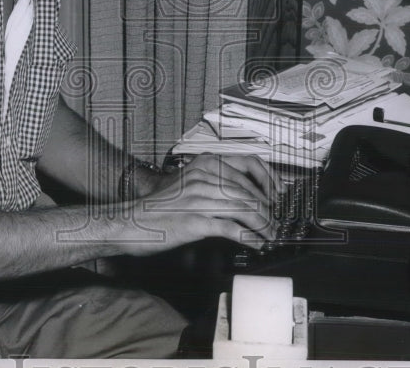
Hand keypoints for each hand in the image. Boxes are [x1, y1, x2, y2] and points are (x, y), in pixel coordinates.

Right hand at [121, 154, 281, 254]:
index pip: (248, 164)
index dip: (268, 179)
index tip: (277, 194)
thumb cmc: (160, 206)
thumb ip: (213, 183)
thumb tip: (243, 196)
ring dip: (263, 226)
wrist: (132, 221)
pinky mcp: (196, 221)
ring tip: (270, 236)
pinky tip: (256, 244)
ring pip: (245, 209)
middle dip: (268, 210)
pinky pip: (232, 229)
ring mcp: (200, 199)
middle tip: (275, 223)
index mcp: (204, 164)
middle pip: (250, 191)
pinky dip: (249, 238)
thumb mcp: (188, 183)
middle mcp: (204, 177)